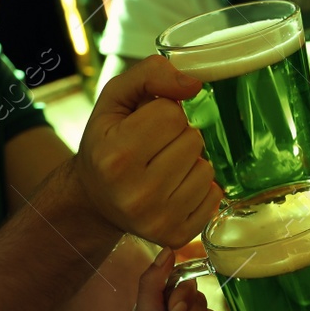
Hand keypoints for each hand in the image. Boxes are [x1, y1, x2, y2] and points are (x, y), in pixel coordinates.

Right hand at [73, 56, 222, 247]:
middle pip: (193, 140)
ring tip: (164, 167)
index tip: (144, 125)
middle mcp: (135, 193)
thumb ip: (150, 75)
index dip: (163, 112)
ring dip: (191, 161)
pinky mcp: (175, 235)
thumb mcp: (115, 99)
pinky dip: (199, 187)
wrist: (95, 199)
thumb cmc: (107, 143)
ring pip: (206, 168)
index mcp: (115, 156)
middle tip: (155, 147)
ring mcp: (157, 219)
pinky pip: (214, 196)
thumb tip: (193, 82)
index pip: (171, 114)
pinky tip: (174, 188)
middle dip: (178, 136)